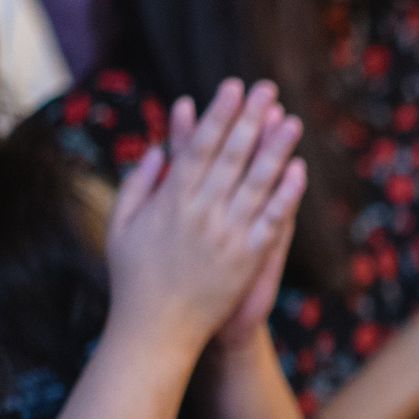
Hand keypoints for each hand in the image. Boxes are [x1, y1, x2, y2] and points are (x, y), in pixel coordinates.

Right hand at [105, 78, 306, 358]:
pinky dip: (285, 194)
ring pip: (255, 182)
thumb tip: (158, 151)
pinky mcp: (246, 258)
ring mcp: (226, 234)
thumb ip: (137, 185)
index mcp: (169, 200)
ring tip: (292, 120)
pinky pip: (271, 221)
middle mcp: (200, 212)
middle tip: (266, 87)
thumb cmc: (133, 278)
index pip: (198, 147)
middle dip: (249, 118)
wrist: (155, 330)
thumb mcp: (120, 226)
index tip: (231, 88)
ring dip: (275, 149)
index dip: (217, 115)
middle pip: (230, 155)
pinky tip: (299, 171)